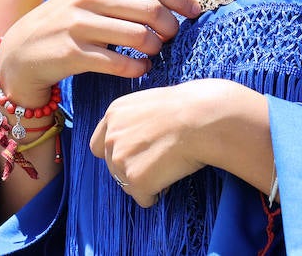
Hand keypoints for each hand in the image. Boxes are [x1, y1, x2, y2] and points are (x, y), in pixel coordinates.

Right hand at [0, 0, 202, 107]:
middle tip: (172, 37)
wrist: (22, 50)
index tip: (197, 12)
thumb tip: (174, 0)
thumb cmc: (68, 23)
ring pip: (138, 36)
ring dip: (155, 48)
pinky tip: (140, 68)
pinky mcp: (72, 53)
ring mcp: (78, 24)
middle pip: (150, 9)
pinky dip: (137, 67)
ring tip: (154, 53)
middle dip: (170, 26)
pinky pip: (119, 62)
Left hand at [92, 79, 271, 208]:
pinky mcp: (135, 180)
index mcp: (113, 114)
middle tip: (159, 161)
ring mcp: (120, 159)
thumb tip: (135, 140)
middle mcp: (111, 136)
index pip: (99, 145)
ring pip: (126, 184)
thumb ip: (133, 121)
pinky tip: (171, 176)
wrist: (202, 118)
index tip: (134, 156)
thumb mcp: (148, 103)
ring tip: (168, 166)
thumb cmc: (187, 108)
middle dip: (133, 169)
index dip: (117, 153)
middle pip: (113, 168)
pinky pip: (143, 199)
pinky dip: (157, 194)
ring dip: (146, 182)